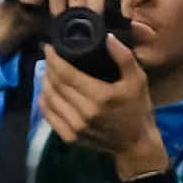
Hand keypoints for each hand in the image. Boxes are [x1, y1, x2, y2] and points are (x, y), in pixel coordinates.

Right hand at [0, 0, 129, 56]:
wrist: (35, 20)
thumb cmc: (71, 22)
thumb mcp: (101, 28)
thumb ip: (126, 30)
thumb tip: (150, 34)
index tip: (127, 16)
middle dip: (99, 4)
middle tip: (98, 24)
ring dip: (79, 6)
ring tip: (78, 24)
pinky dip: (59, 4)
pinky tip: (59, 17)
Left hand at [37, 34, 161, 170]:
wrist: (136, 145)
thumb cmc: (137, 109)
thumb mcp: (138, 80)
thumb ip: (124, 57)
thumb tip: (107, 37)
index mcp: (99, 97)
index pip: (67, 74)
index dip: (54, 58)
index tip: (49, 46)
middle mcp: (84, 114)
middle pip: (55, 85)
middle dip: (49, 67)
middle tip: (49, 55)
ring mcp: (75, 128)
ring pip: (49, 99)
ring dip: (45, 81)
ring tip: (48, 69)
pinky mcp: (70, 138)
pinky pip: (49, 115)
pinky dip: (44, 101)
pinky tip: (47, 91)